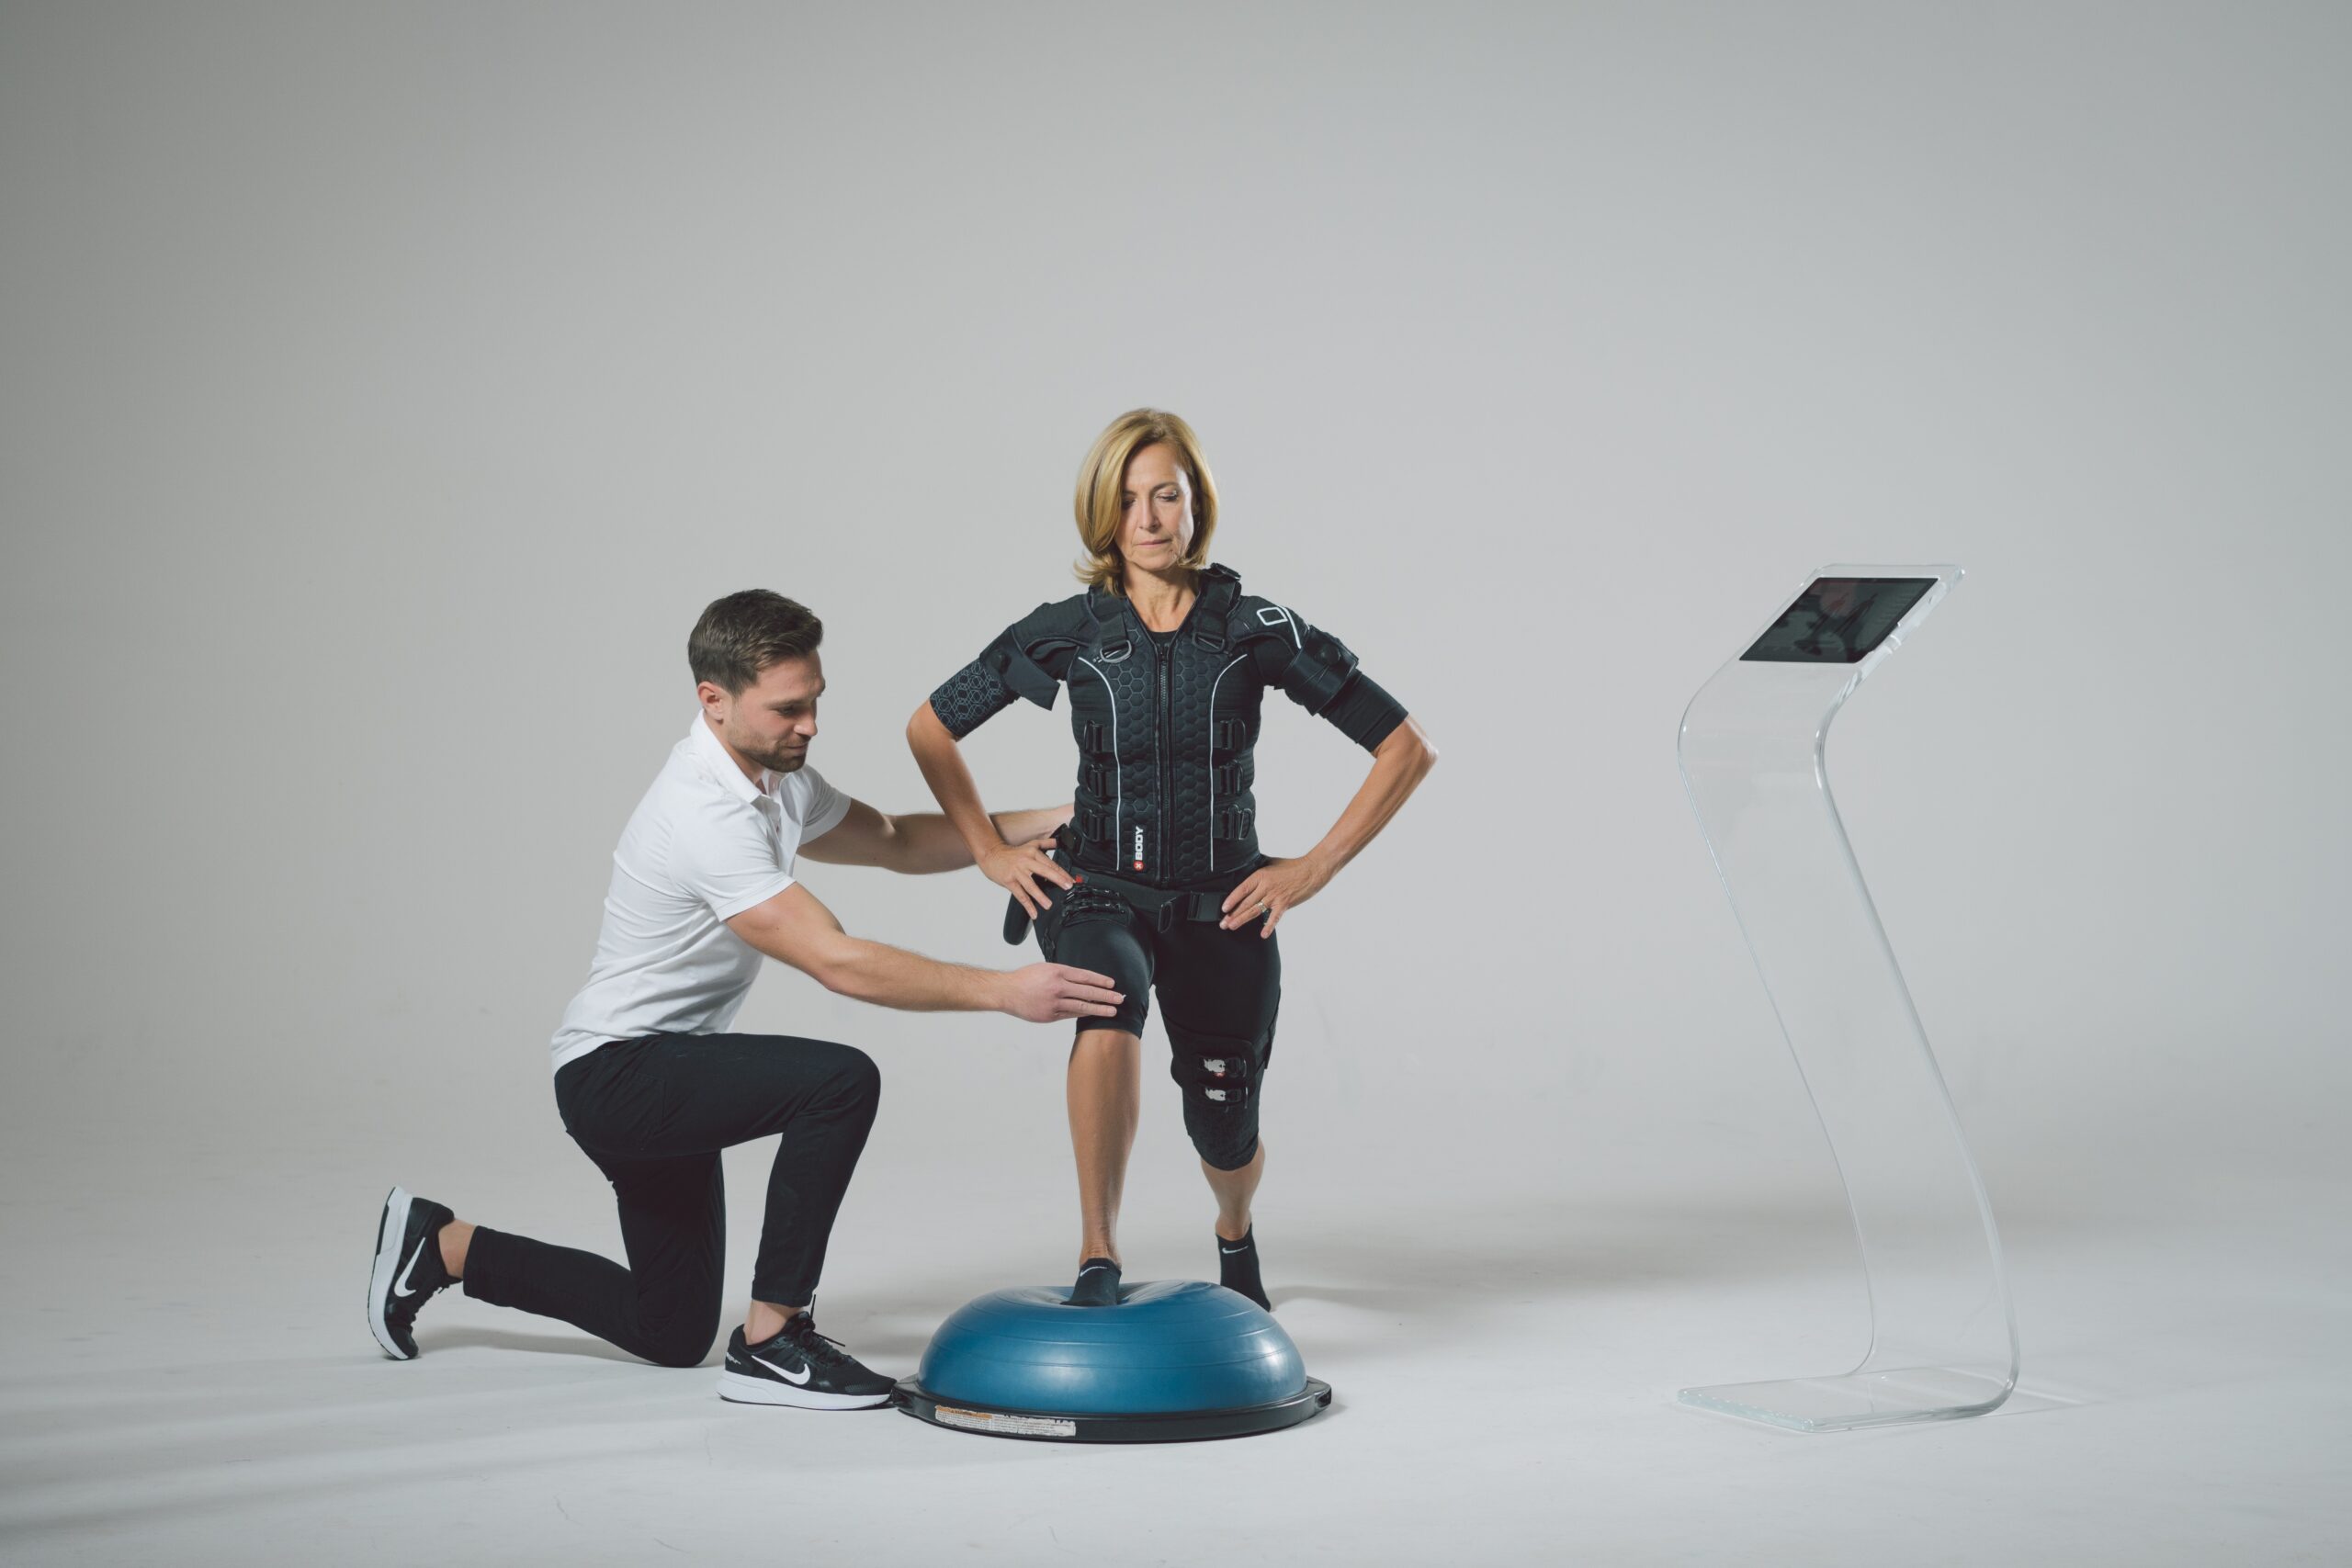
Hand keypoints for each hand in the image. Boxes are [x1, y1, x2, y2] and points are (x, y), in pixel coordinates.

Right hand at [979, 837, 1077, 919]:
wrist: (991, 854)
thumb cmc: (1012, 853)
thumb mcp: (1030, 844)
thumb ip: (1045, 843)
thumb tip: (1058, 841)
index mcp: (1033, 853)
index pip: (1051, 863)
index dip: (1062, 873)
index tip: (1071, 880)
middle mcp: (1026, 861)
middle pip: (1044, 871)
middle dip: (1057, 879)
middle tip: (1068, 887)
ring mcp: (1017, 872)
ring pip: (1031, 885)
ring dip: (1040, 896)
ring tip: (1048, 904)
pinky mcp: (1009, 881)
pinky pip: (1020, 895)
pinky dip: (1027, 905)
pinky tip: (1033, 912)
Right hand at [1001, 963, 1124, 1022]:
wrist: (1007, 991)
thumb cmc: (1026, 978)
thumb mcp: (1046, 968)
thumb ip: (1063, 974)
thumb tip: (1083, 980)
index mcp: (1057, 972)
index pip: (1085, 976)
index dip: (1101, 980)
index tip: (1112, 984)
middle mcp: (1058, 987)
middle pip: (1087, 992)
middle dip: (1106, 995)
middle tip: (1120, 998)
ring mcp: (1054, 1003)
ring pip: (1081, 1006)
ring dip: (1099, 1009)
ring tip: (1112, 1011)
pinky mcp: (1050, 1015)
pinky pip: (1070, 1014)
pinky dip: (1082, 1014)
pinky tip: (1091, 1014)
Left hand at [1219, 855, 1327, 937]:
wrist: (1311, 870)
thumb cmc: (1292, 866)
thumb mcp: (1271, 862)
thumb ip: (1259, 868)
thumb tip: (1247, 869)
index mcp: (1261, 875)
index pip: (1242, 889)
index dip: (1232, 899)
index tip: (1224, 908)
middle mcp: (1266, 887)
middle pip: (1246, 903)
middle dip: (1233, 914)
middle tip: (1223, 923)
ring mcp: (1275, 896)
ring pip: (1255, 910)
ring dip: (1242, 919)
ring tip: (1232, 926)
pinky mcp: (1285, 904)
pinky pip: (1274, 917)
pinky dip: (1269, 926)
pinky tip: (1262, 934)